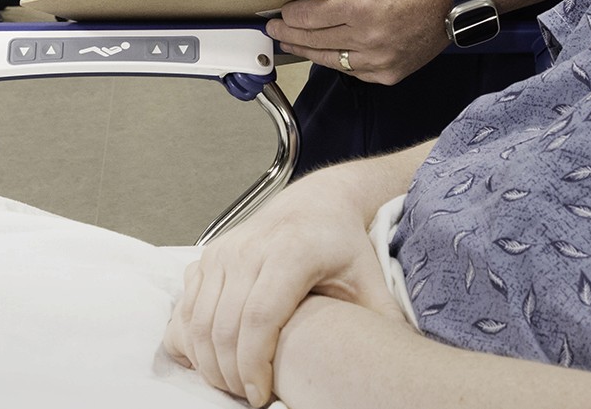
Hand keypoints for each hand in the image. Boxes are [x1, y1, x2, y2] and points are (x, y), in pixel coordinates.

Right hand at [163, 166, 403, 405]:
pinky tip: (211, 360)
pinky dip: (190, 340)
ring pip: (197, 320)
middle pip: (223, 326)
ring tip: (234, 385)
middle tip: (249, 398)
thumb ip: (383, 321)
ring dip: (208, 363)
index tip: (262, 398)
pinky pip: (184, 307)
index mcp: (291, 252)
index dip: (254, 366)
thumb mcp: (370, 280)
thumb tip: (405, 363)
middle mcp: (250, 249)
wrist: (318, 202)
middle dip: (230, 375)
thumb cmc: (343, 244)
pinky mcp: (207, 257)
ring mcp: (223, 251)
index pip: (259, 318)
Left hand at [268, 0, 450, 85]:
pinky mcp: (390, 73)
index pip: (310, 17)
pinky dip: (337, 61)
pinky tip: (324, 52)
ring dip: (308, 52)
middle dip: (289, 35)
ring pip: (331, 60)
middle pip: (315, 41)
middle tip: (274, 30)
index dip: (289, 16)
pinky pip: (353, 71)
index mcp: (361, 8)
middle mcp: (369, 38)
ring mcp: (380, 60)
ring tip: (291, 44)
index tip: (278, 13)